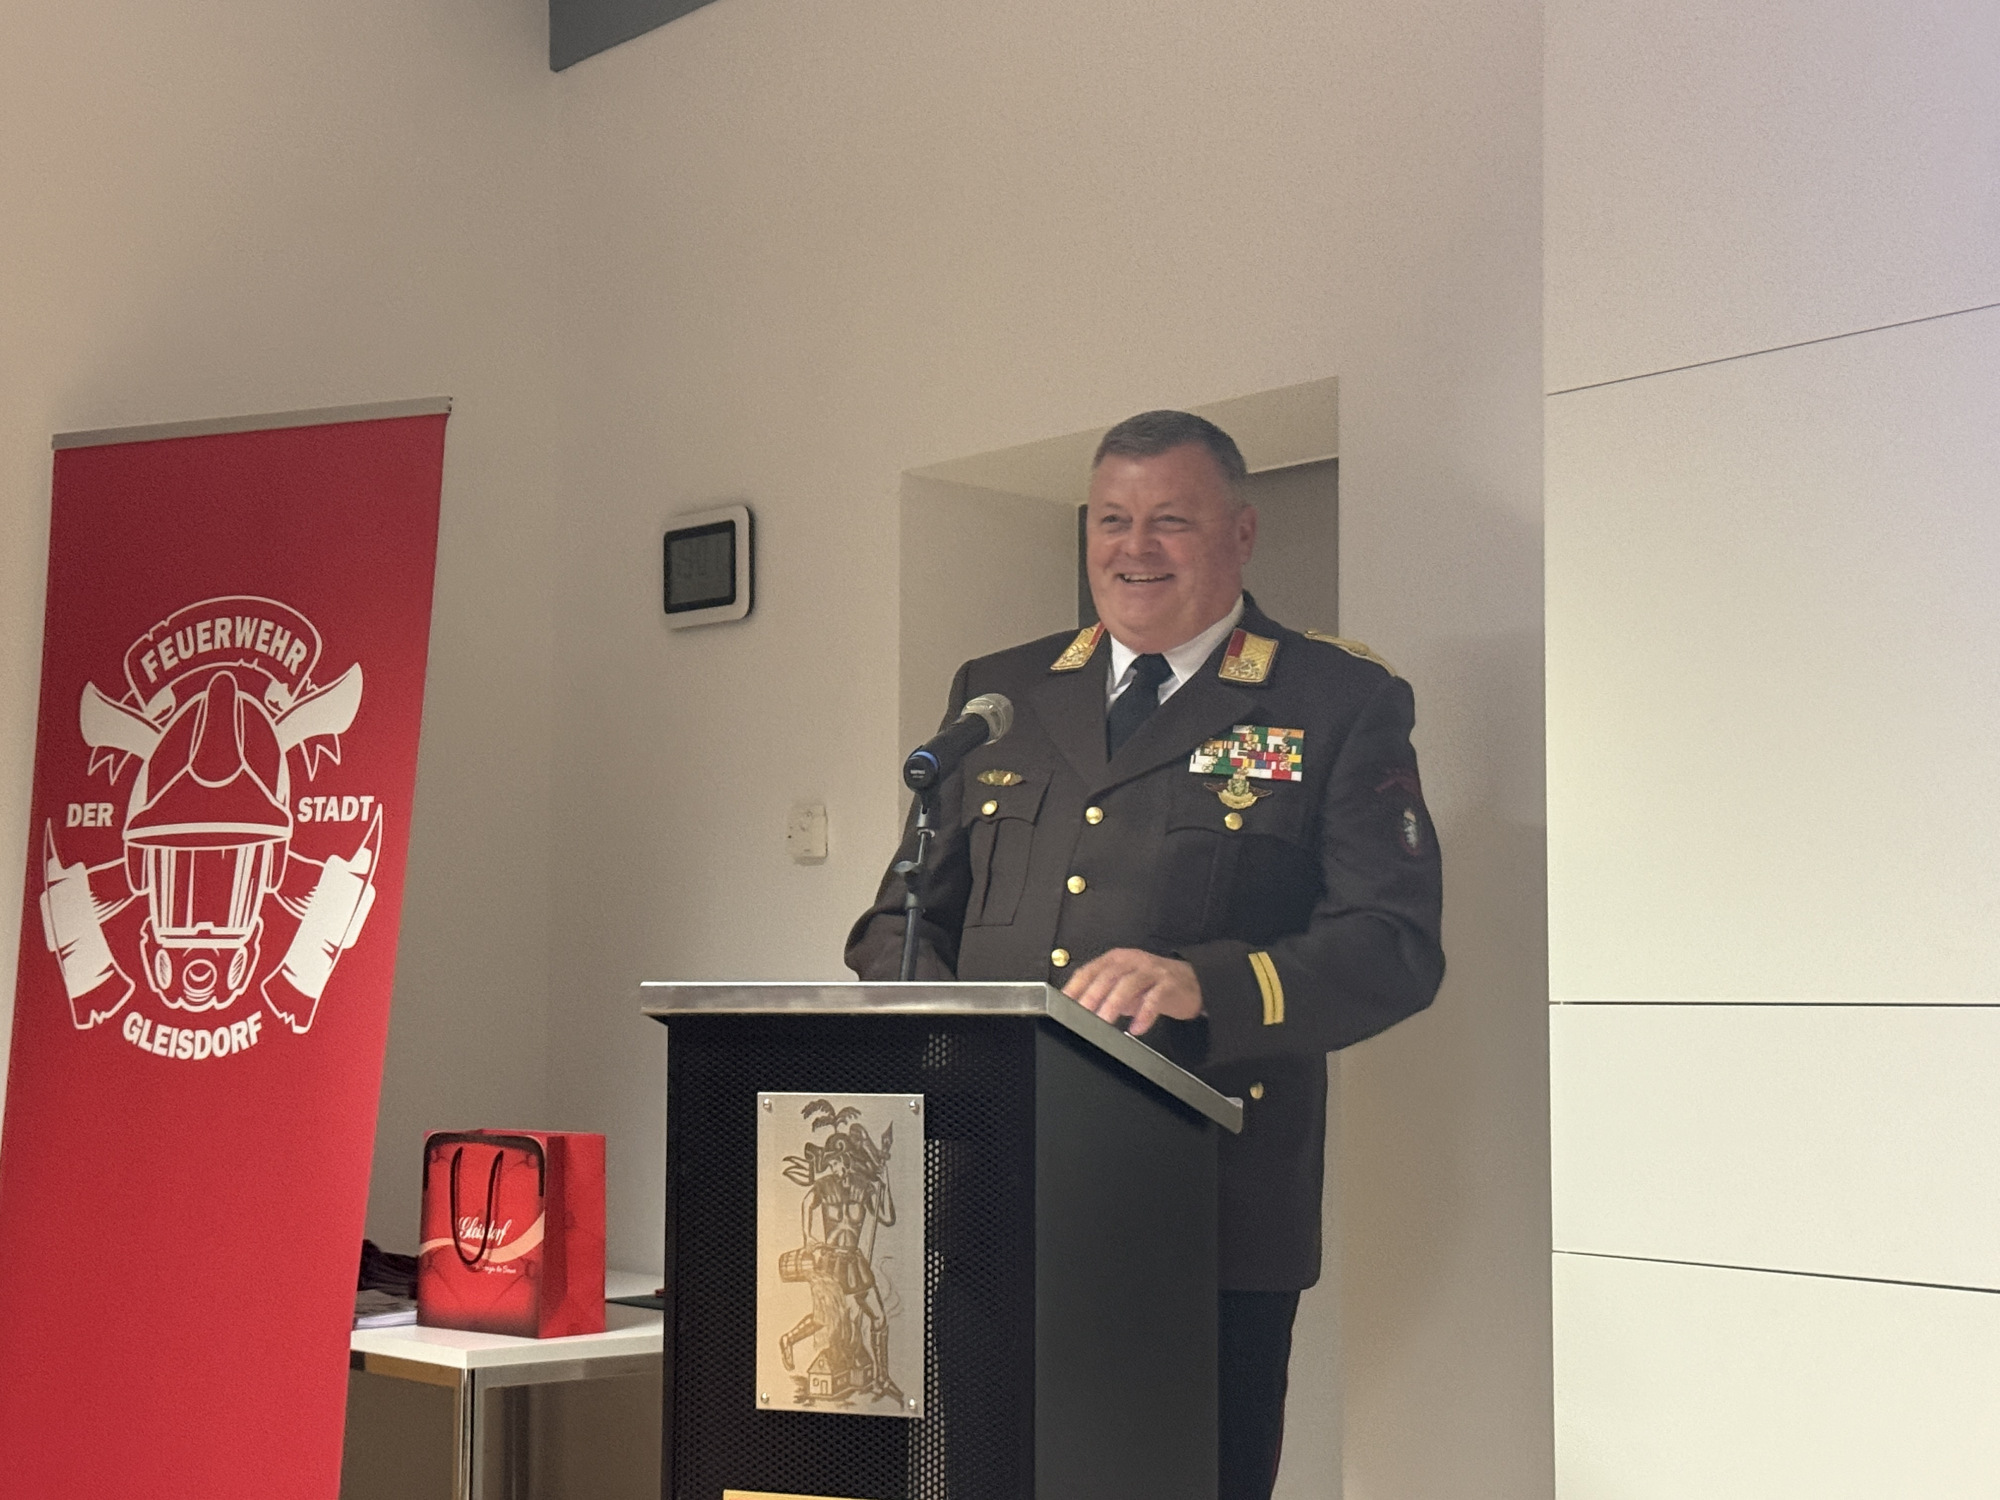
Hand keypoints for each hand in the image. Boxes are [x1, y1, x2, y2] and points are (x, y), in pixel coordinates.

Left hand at [1063, 949, 1202, 1036]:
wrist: (1193, 982)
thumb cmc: (1152, 985)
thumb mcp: (1123, 986)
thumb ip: (1102, 994)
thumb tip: (1075, 1010)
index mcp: (1116, 959)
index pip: (1089, 970)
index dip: (1074, 987)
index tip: (1062, 1004)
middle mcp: (1132, 961)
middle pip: (1107, 976)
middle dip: (1091, 996)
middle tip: (1080, 1015)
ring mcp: (1152, 971)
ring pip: (1128, 984)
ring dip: (1113, 1004)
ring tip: (1104, 1022)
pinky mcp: (1169, 984)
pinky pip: (1155, 998)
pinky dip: (1144, 1014)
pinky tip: (1137, 1028)